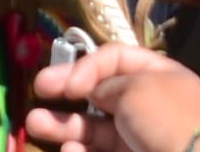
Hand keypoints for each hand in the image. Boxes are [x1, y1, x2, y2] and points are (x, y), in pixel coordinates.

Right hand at [24, 44, 199, 151]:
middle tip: (39, 91)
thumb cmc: (164, 119)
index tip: (66, 82)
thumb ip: (105, 84)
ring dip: (64, 125)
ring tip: (35, 123)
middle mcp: (148, 105)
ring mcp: (139, 137)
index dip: (87, 65)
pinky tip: (71, 150)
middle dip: (66, 93)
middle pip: (99, 94)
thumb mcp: (134, 88)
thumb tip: (93, 91)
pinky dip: (80, 151)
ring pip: (94, 128)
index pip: (115, 58)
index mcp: (159, 76)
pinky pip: (99, 151)